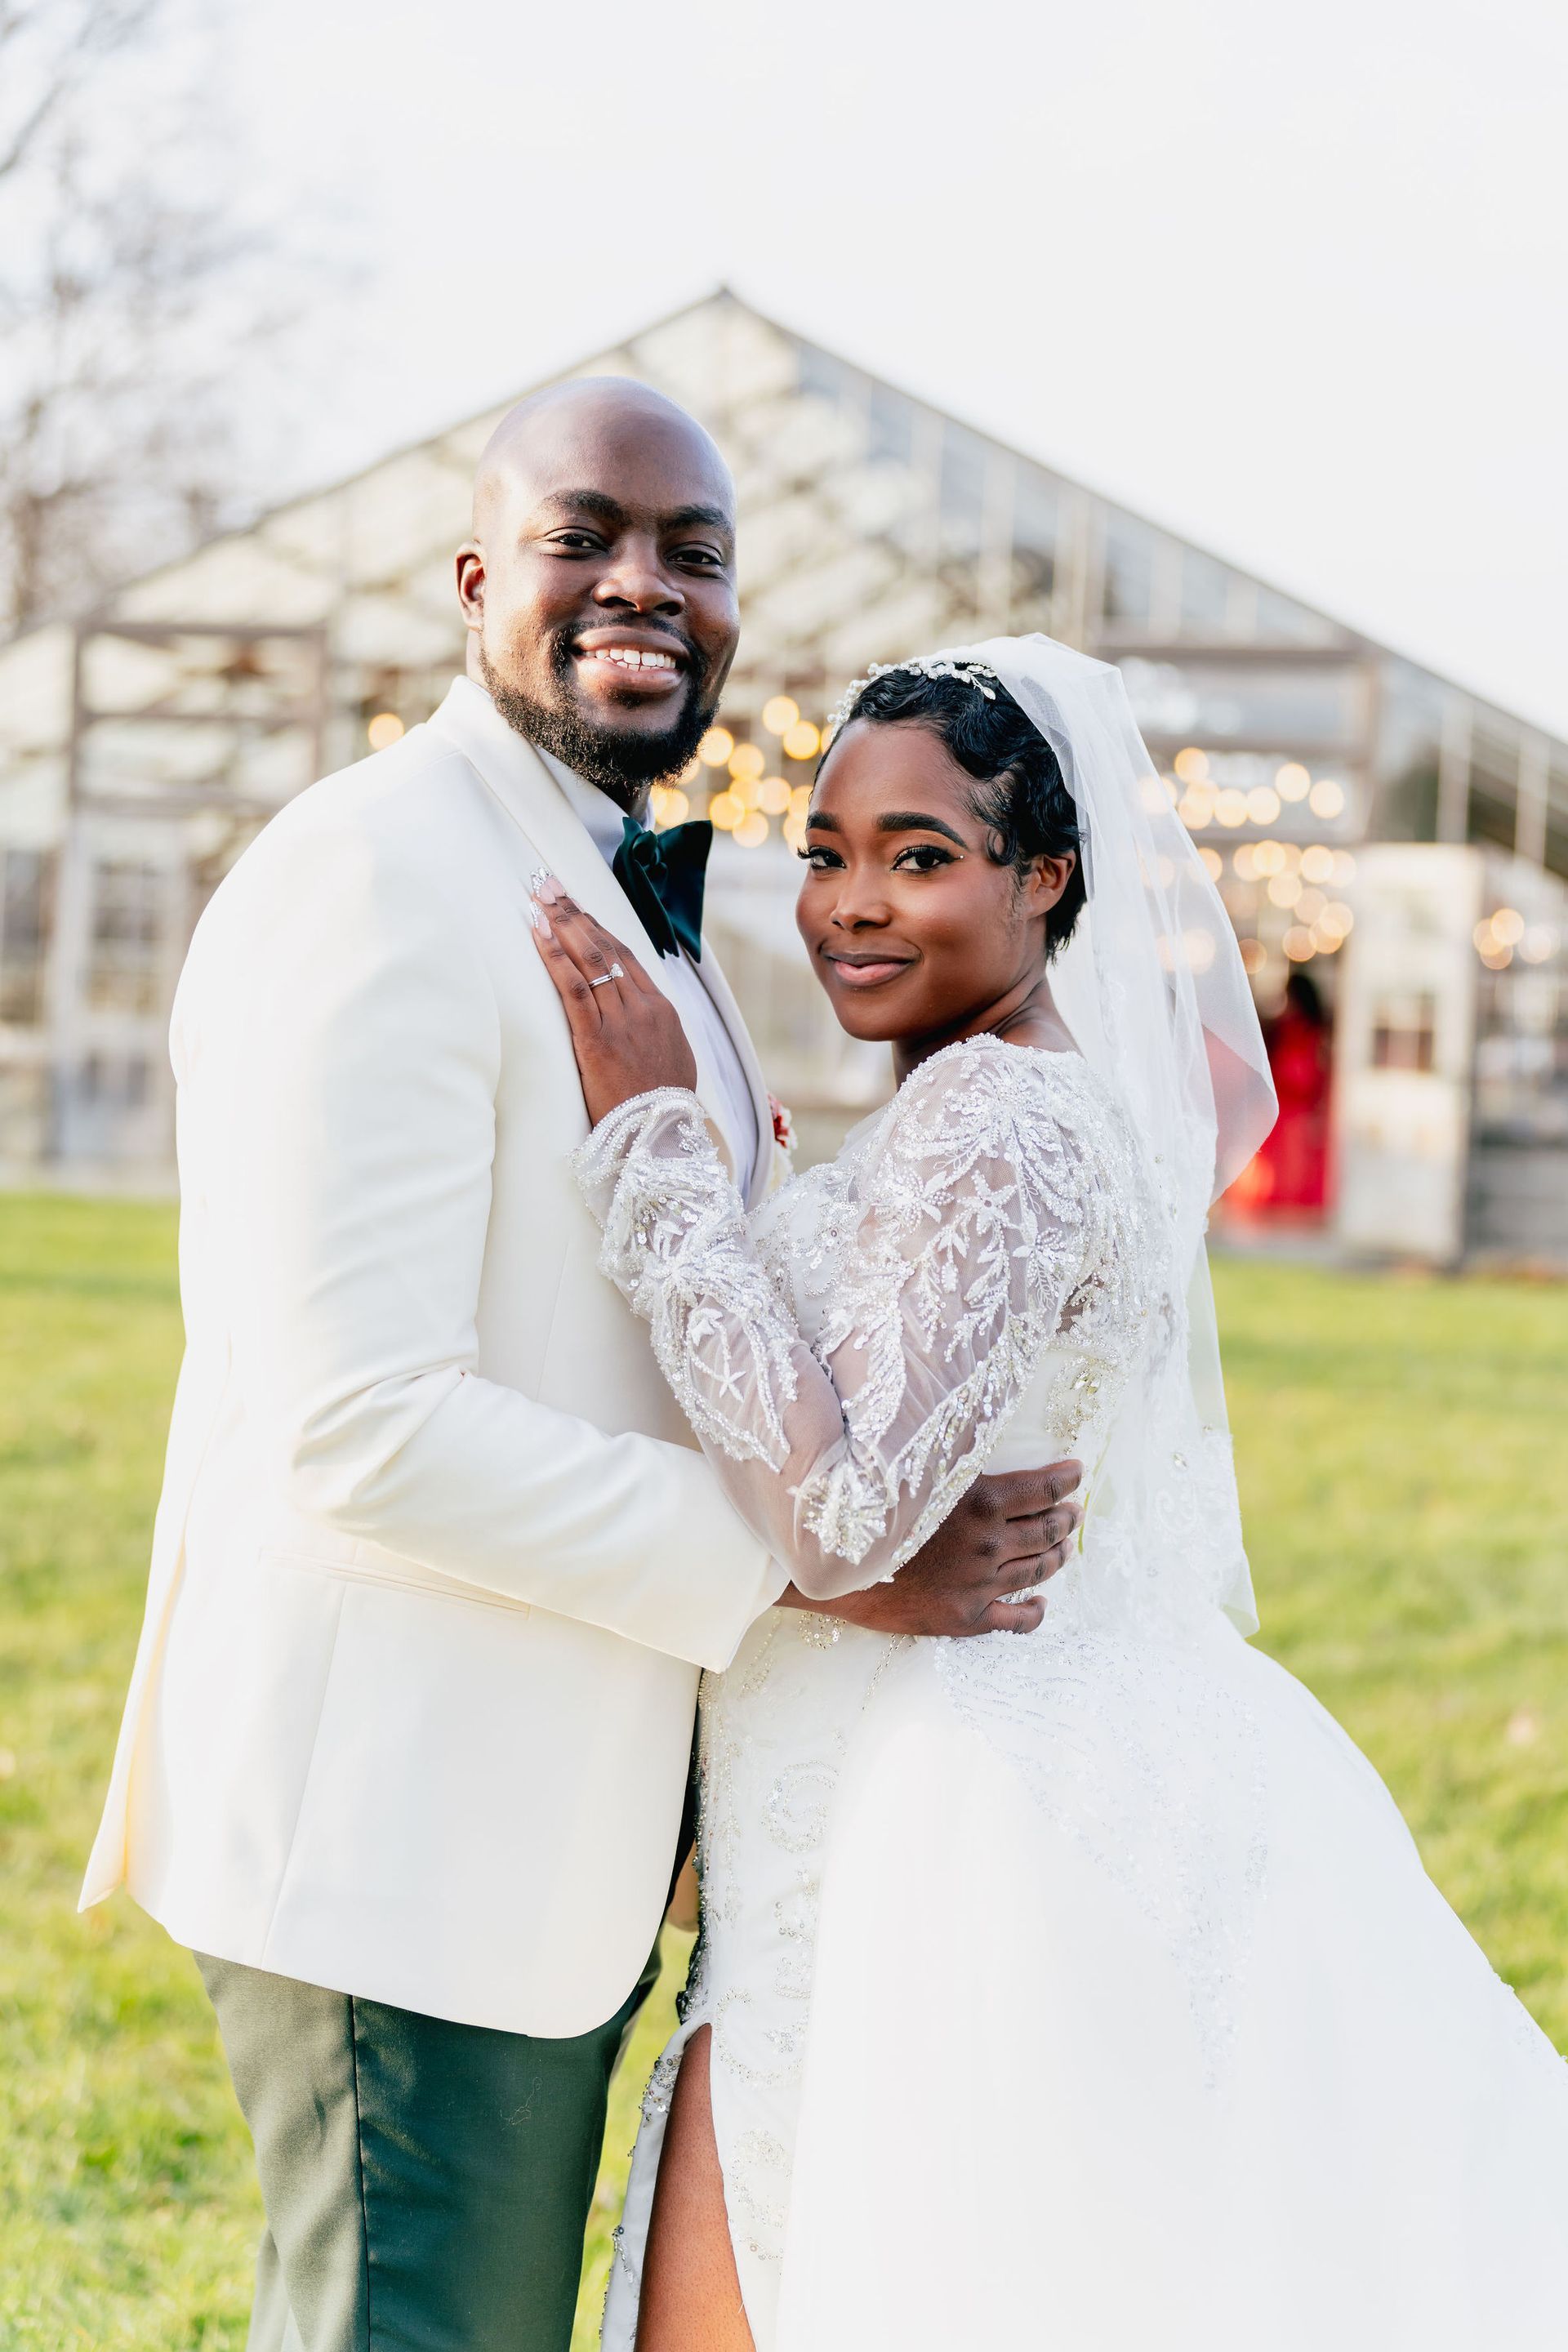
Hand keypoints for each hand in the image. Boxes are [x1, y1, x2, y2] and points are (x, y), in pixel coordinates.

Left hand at [530, 875, 697, 1123]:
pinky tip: (538, 933)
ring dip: (561, 923)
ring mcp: (622, 1021)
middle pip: (605, 947)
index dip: (598, 928)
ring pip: (589, 959)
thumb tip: (639, 1020)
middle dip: (574, 913)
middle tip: (549, 884)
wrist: (661, 1138)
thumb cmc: (661, 1108)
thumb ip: (655, 1033)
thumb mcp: (671, 1061)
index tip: (577, 907)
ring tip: (539, 897)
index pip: (626, 956)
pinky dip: (554, 956)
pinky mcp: (596, 1039)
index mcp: (662, 1010)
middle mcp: (643, 1007)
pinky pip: (573, 987)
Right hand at [780, 1461, 1083, 1637]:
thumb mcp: (918, 1475)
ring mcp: (980, 1584)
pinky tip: (1042, 1604)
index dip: (1067, 1480)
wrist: (834, 1565)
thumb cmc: (871, 1511)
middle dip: (1066, 1518)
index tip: (1077, 1473)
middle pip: (1046, 1530)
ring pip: (1037, 1570)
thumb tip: (976, 1445)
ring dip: (1058, 1555)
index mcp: (981, 1502)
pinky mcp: (966, 1617)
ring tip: (1067, 1546)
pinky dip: (1035, 1611)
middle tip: (1075, 1511)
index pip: (1043, 1489)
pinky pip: (1015, 1620)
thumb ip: (956, 1466)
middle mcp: (988, 1543)